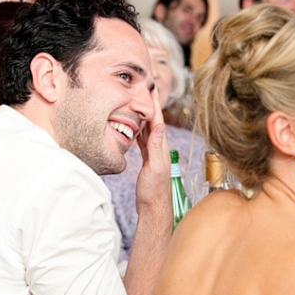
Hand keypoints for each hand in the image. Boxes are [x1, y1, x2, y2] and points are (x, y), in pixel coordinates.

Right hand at [135, 87, 170, 218]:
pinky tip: (134, 125)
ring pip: (147, 129)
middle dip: (149, 104)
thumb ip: (156, 147)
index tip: (151, 87)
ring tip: (138, 101)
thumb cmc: (154, 190)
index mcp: (161, 146)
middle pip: (153, 121)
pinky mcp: (147, 159)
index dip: (154, 104)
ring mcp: (153, 153)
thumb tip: (159, 125)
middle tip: (145, 88)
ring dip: (143, 115)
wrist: (153, 207)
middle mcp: (159, 147)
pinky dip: (138, 129)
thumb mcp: (154, 167)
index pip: (158, 120)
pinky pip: (142, 139)